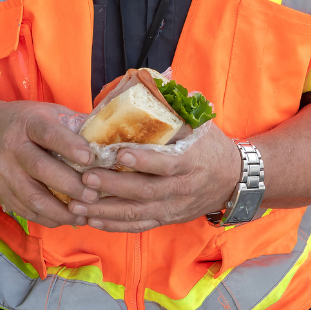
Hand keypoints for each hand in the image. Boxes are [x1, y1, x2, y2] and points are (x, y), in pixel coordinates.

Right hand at [0, 101, 95, 228]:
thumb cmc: (25, 123)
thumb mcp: (48, 112)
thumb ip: (76, 125)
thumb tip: (110, 138)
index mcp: (27, 123)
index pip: (48, 133)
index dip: (69, 145)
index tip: (90, 157)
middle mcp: (11, 147)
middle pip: (41, 169)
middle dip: (71, 185)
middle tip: (94, 195)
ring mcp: (3, 172)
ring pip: (33, 197)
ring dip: (61, 211)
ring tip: (85, 215)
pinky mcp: (0, 192)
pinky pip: (26, 210)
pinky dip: (49, 219)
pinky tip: (67, 219)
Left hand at [66, 123, 242, 231]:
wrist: (234, 181)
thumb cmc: (210, 147)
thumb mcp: (200, 127)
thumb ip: (174, 112)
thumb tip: (149, 82)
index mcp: (190, 162)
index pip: (165, 164)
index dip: (142, 161)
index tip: (118, 154)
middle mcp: (181, 188)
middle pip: (144, 191)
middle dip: (113, 186)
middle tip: (86, 177)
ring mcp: (172, 207)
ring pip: (136, 213)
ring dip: (105, 210)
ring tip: (76, 203)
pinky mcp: (166, 219)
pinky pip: (138, 226)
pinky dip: (114, 225)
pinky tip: (91, 219)